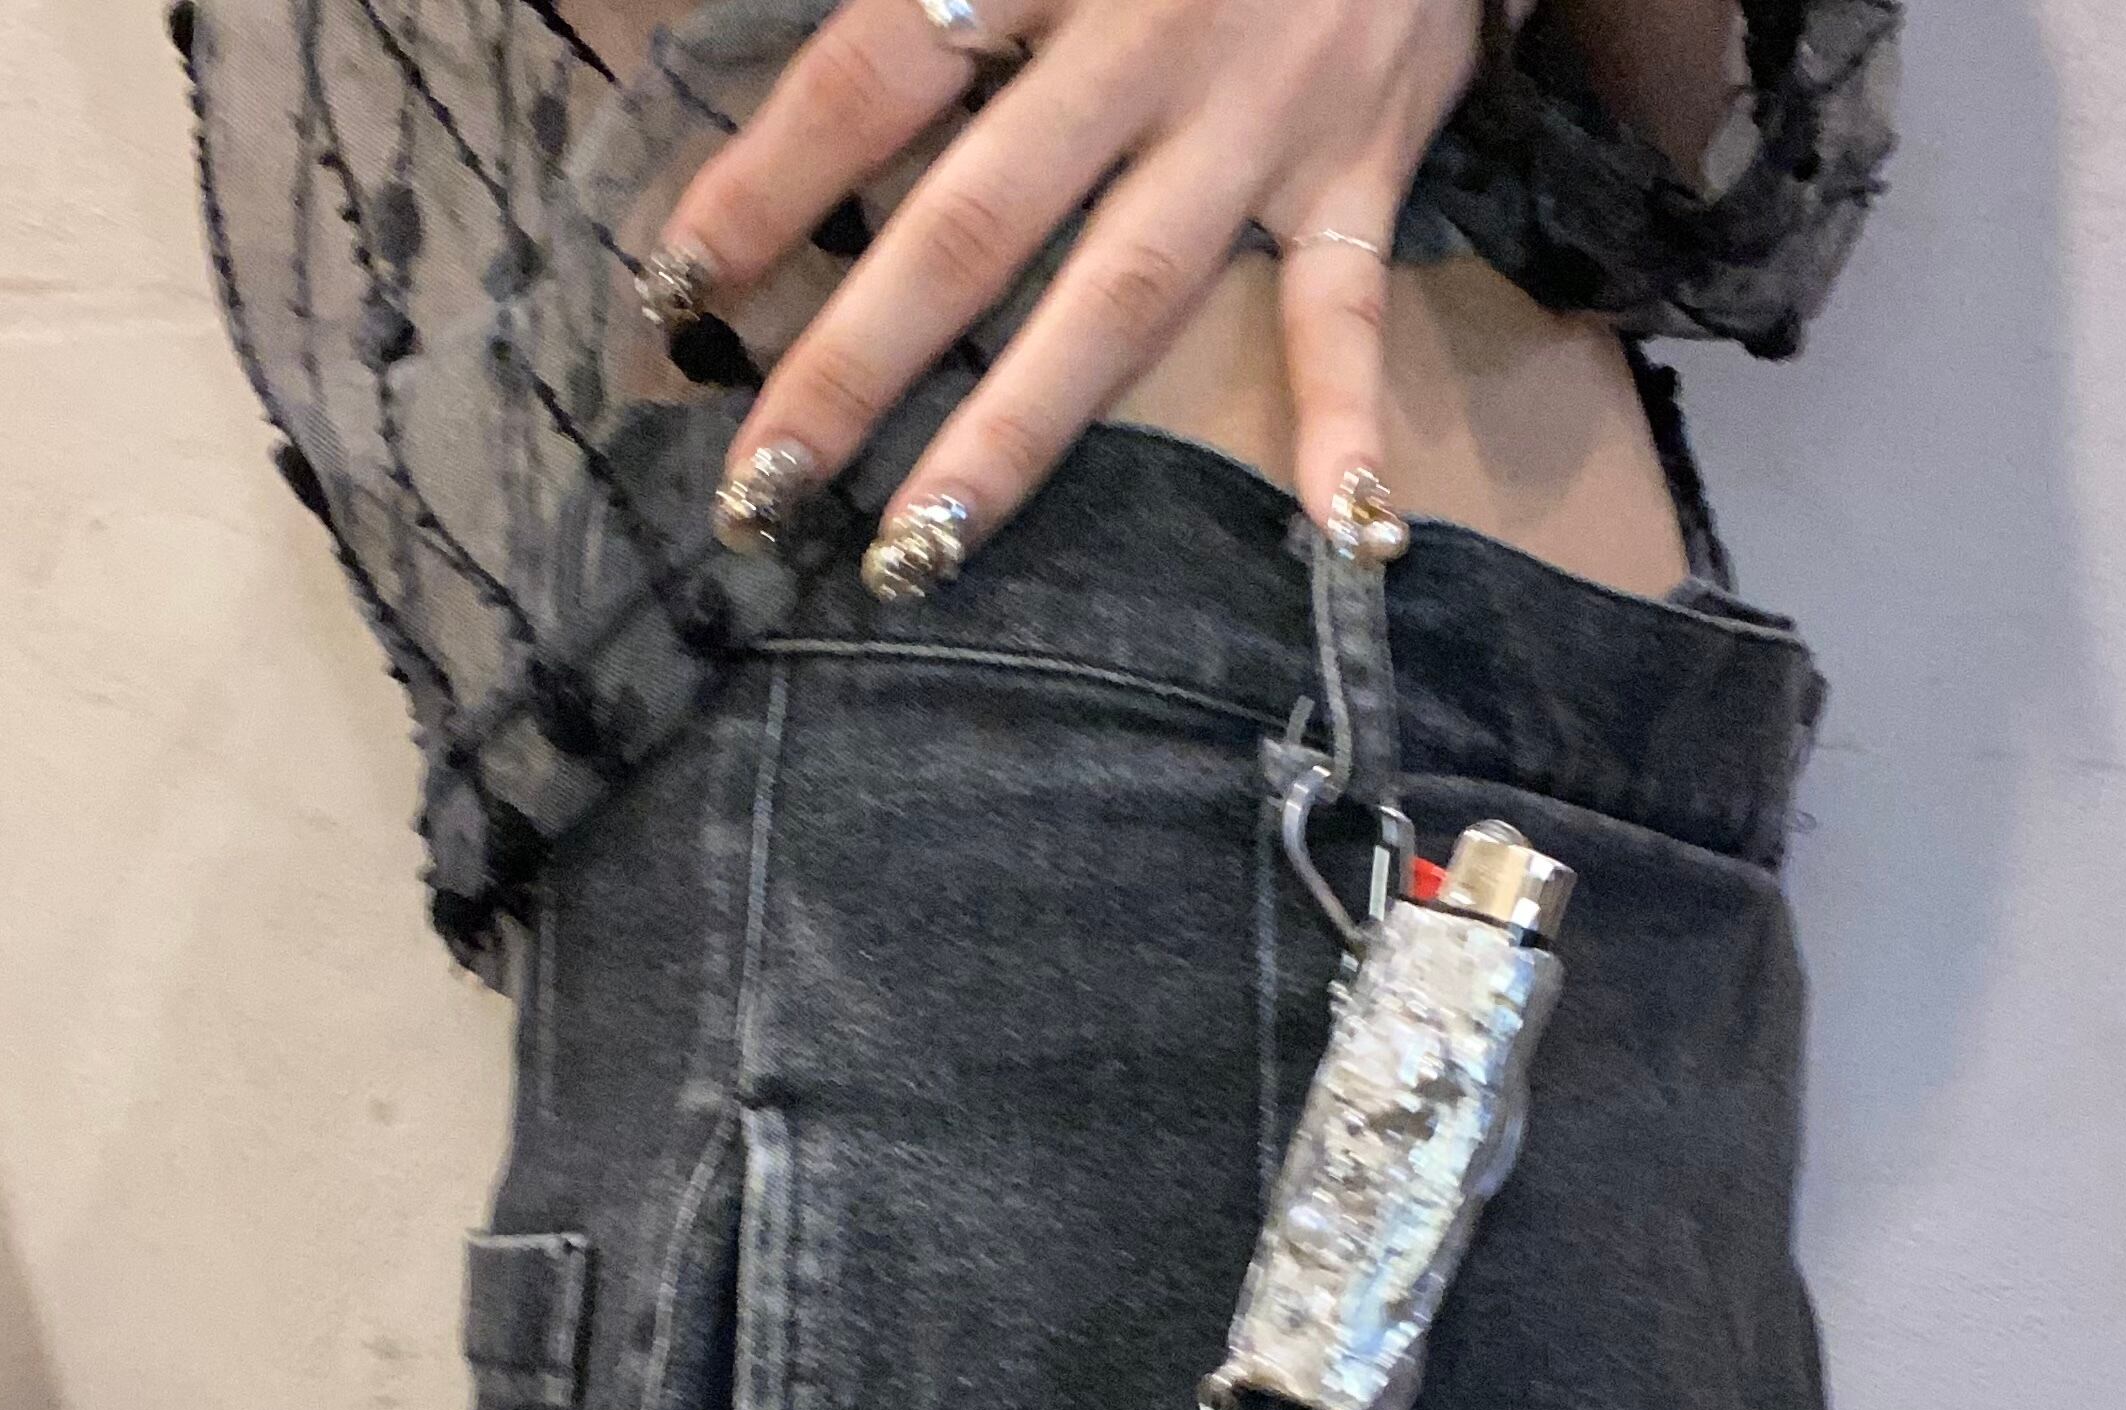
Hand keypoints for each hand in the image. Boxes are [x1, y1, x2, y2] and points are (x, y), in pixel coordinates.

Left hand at [644, 0, 1483, 591]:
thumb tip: (816, 64)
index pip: (869, 80)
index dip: (765, 189)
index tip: (677, 296)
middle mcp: (1139, 46)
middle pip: (973, 225)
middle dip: (856, 365)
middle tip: (760, 491)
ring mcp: (1252, 120)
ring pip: (1123, 295)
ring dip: (1016, 432)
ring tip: (921, 553)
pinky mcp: (1359, 161)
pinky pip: (1350, 303)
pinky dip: (1351, 413)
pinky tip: (1349, 527)